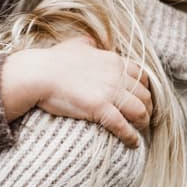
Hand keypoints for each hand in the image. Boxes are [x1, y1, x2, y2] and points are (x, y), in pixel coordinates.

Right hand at [0, 37, 152, 146]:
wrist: (38, 74)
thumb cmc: (53, 61)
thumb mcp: (75, 45)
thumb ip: (88, 44)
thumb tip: (92, 43)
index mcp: (113, 61)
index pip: (141, 75)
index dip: (145, 89)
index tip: (143, 99)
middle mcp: (116, 75)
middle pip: (144, 94)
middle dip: (148, 108)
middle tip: (145, 118)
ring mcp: (109, 92)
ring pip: (139, 110)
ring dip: (143, 122)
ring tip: (140, 131)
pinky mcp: (100, 108)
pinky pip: (123, 126)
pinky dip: (131, 136)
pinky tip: (133, 143)